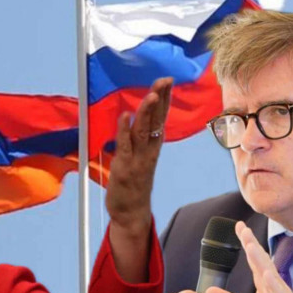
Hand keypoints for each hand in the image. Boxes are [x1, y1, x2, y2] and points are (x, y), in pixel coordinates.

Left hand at [105, 77, 171, 281]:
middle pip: (156, 120)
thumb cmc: (134, 182)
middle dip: (160, 99)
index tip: (168, 80)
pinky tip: (125, 115)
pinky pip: (125, 146)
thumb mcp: (141, 156)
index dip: (165, 99)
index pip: (161, 117)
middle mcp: (149, 150)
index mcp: (153, 146)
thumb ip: (141, 138)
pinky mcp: (125, 168)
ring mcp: (138, 159)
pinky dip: (124, 130)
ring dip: (147, 113)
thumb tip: (140, 118)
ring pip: (143, 131)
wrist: (131, 212)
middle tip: (165, 80)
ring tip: (151, 95)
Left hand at [205, 221, 292, 292]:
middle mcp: (275, 288)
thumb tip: (209, 292)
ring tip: (251, 246)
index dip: (247, 243)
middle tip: (243, 228)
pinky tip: (268, 277)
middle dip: (253, 245)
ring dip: (262, 261)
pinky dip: (275, 288)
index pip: (255, 261)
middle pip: (263, 262)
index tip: (238, 226)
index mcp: (266, 286)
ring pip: (272, 276)